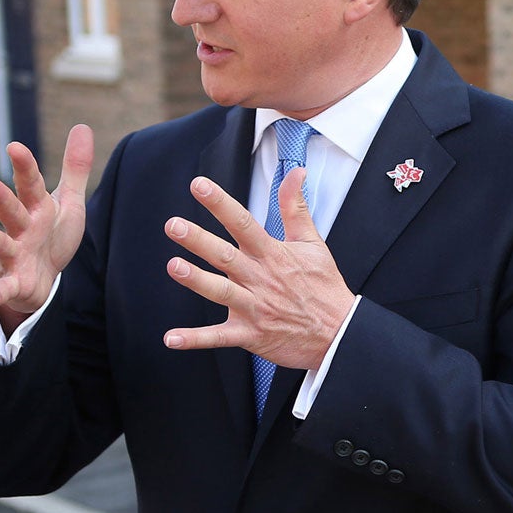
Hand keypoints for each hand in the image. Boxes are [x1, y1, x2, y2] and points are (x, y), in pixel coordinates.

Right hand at [0, 126, 95, 327]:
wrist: (44, 277)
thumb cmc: (52, 234)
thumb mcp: (69, 201)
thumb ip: (74, 167)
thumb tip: (82, 126)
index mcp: (37, 208)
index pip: (30, 184)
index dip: (24, 167)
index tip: (15, 146)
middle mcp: (22, 228)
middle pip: (10, 209)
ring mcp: (16, 253)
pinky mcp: (16, 280)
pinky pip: (4, 288)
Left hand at [161, 170, 353, 368]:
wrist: (340, 334)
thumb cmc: (325, 287)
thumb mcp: (314, 243)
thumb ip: (296, 208)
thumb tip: (295, 172)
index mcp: (274, 255)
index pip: (244, 224)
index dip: (221, 204)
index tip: (199, 185)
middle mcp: (261, 279)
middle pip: (226, 256)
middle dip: (199, 240)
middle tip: (174, 225)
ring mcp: (255, 308)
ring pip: (222, 292)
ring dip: (197, 280)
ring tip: (174, 266)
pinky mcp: (251, 334)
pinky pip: (219, 337)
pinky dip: (195, 339)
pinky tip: (171, 338)